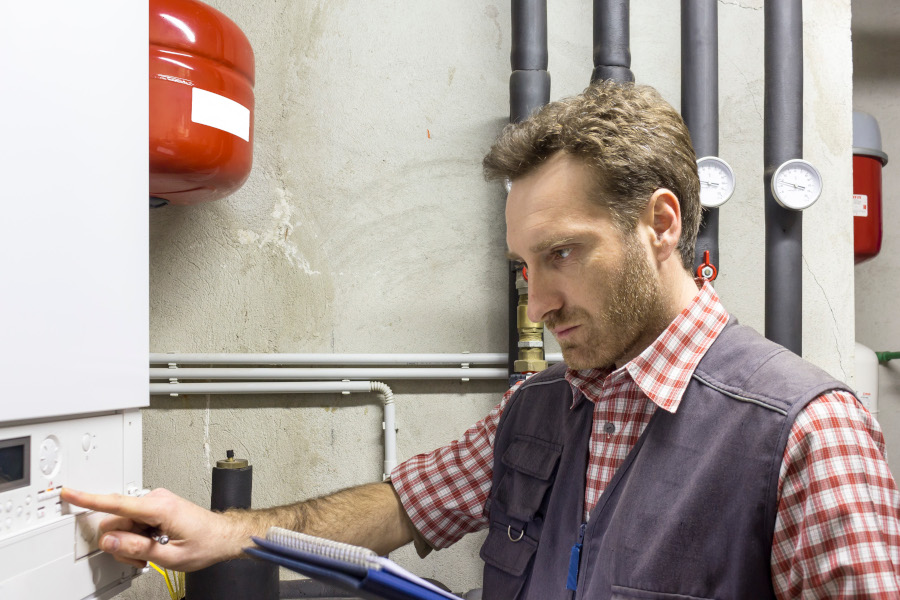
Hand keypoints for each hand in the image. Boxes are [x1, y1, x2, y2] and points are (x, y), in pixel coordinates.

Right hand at [60, 487, 248, 571]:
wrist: (222, 536)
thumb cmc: (204, 544)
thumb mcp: (169, 555)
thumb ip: (136, 548)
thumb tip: (109, 540)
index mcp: (159, 508)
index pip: (116, 502)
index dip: (89, 499)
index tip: (70, 493)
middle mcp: (155, 499)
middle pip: (116, 521)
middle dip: (121, 543)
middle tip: (141, 557)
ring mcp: (156, 501)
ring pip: (123, 525)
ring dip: (131, 543)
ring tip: (152, 553)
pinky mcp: (155, 507)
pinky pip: (133, 523)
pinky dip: (138, 538)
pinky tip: (152, 546)